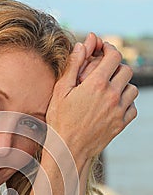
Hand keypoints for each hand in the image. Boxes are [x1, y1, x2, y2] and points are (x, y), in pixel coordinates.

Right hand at [46, 40, 137, 164]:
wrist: (68, 149)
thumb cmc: (60, 121)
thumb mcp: (60, 91)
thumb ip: (72, 66)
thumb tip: (82, 45)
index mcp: (96, 84)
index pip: (114, 56)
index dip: (110, 49)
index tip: (104, 50)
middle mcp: (111, 96)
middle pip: (126, 70)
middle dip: (116, 66)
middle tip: (106, 70)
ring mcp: (118, 111)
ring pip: (132, 88)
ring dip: (123, 85)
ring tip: (110, 88)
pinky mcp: (121, 124)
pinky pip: (133, 107)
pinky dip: (126, 103)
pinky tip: (113, 104)